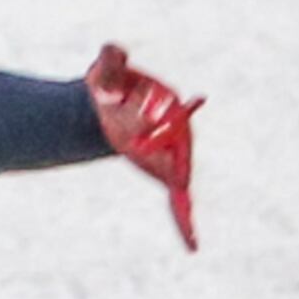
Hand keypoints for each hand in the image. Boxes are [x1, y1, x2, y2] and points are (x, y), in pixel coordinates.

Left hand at [87, 45, 202, 251]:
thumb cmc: (110, 85)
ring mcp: (172, 157)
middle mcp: (178, 135)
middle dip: (171, 172)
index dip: (163, 132)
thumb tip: (113, 51)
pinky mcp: (163, 173)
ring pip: (180, 186)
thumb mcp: (105, 71)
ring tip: (191, 239)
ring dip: (182, 212)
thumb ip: (111, 60)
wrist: (107, 103)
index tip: (143, 140)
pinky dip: (184, 222)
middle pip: (179, 160)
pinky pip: (178, 201)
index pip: (175, 124)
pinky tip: (193, 247)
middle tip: (167, 186)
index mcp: (171, 109)